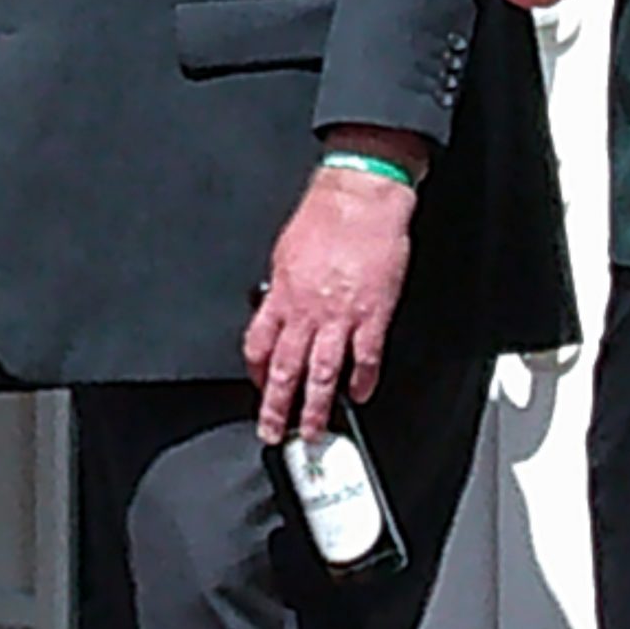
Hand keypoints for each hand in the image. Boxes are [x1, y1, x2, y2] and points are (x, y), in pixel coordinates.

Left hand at [244, 151, 418, 444]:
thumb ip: (282, 284)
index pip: (258, 345)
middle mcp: (306, 311)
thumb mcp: (285, 250)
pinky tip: (360, 393)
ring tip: (314, 432)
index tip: (259, 387)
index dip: (256, 372)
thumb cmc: (325, 215)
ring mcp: (340, 317)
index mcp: (282, 294)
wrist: (360, 196)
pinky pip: (365, 357)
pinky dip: (363, 380)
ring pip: (322, 374)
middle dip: (277, 407)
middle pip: (285, 370)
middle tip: (274, 431)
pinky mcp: (373, 314)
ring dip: (316, 408)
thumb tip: (278, 302)